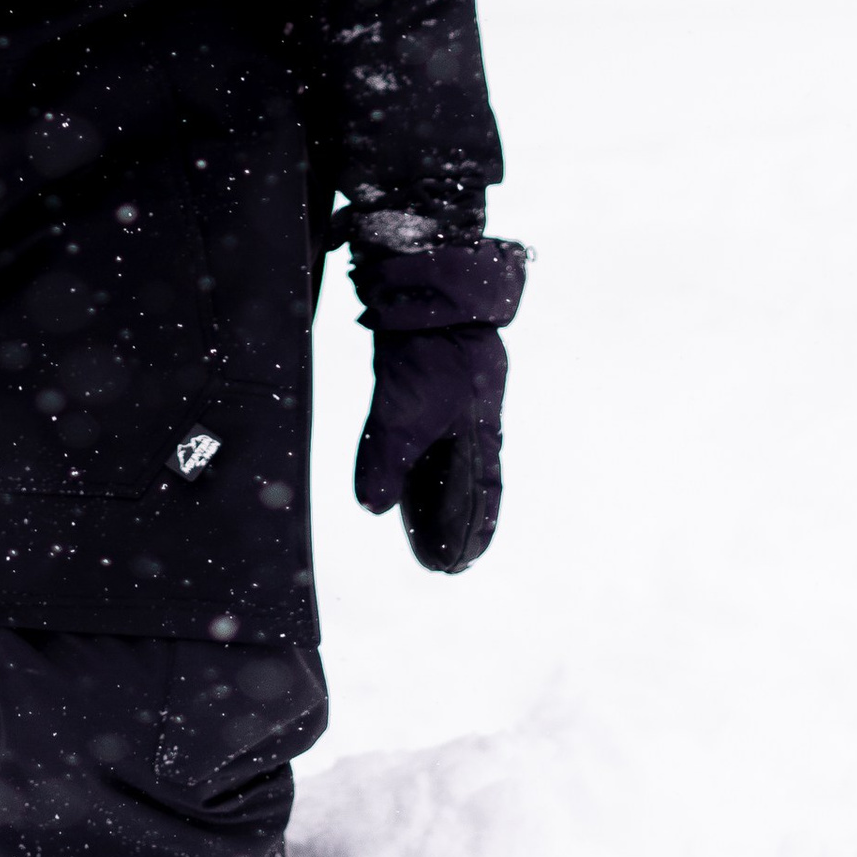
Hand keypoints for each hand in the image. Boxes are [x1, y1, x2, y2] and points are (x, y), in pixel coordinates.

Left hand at [349, 228, 525, 574]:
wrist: (430, 293)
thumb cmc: (429, 356)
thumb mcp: (404, 415)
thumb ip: (388, 462)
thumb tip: (374, 508)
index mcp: (480, 434)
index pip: (483, 496)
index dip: (473, 531)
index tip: (460, 562)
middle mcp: (471, 422)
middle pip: (464, 484)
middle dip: (452, 522)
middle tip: (442, 558)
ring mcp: (451, 403)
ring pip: (442, 462)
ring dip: (431, 496)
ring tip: (418, 528)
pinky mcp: (427, 385)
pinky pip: (422, 437)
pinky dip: (413, 463)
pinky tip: (395, 476)